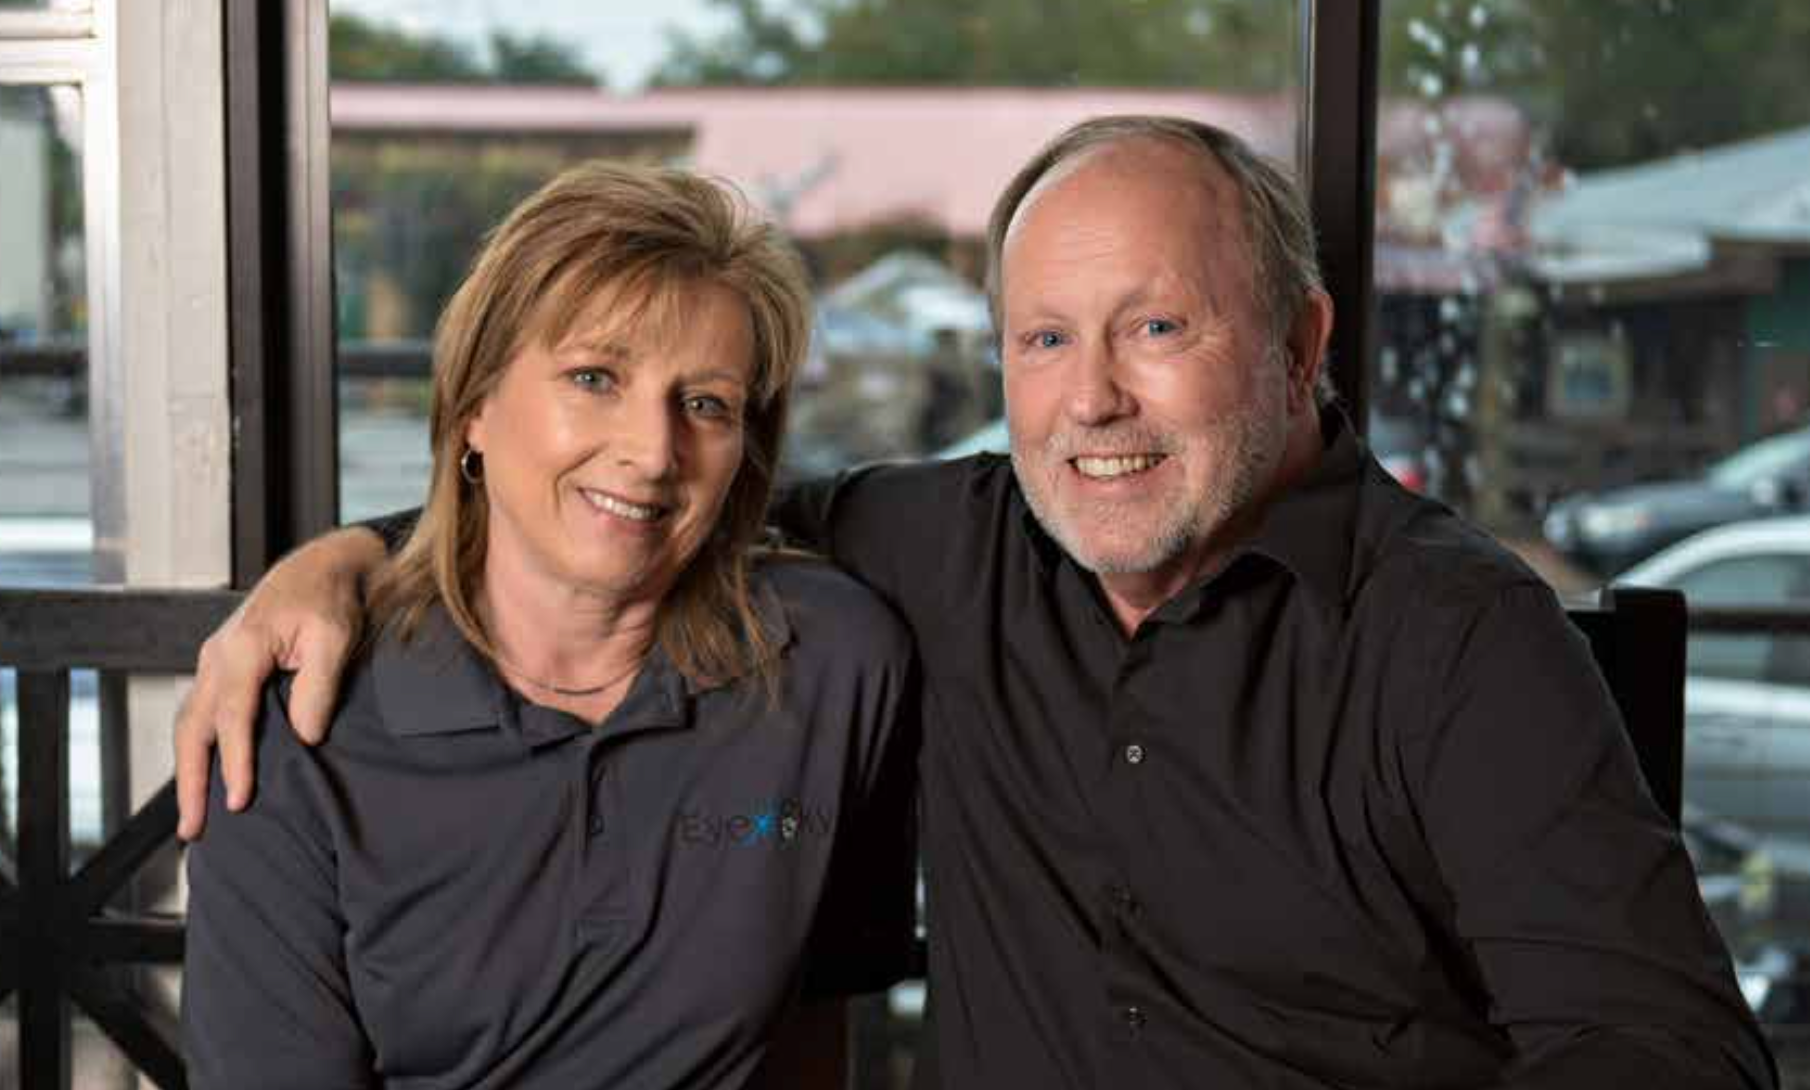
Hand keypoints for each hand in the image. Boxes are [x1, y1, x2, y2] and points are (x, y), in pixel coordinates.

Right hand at [174, 528, 383, 839]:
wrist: (321, 567)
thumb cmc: (330, 600)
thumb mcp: (336, 638)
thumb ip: (319, 687)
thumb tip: (305, 736)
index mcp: (243, 648)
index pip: (232, 718)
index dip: (235, 763)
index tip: (240, 801)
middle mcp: (217, 656)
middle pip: (192, 728)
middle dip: (191, 781)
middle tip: (192, 829)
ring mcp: (213, 660)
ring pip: (188, 723)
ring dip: (188, 770)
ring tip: (192, 817)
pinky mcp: (220, 665)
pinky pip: (199, 713)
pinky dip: (196, 748)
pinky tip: (205, 775)